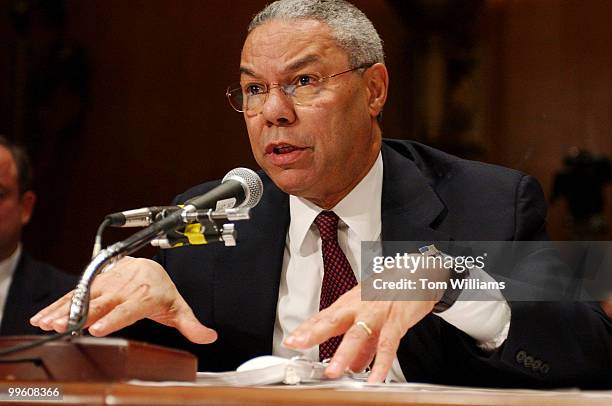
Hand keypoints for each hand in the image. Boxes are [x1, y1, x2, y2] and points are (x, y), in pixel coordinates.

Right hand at [30, 257, 216, 343]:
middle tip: (63, 326)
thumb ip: (191, 324)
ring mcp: (109, 282)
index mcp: (147, 293)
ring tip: (48, 323)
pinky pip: (76, 293)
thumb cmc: (161, 289)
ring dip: (64, 309)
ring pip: (85, 295)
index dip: (115, 317)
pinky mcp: (96, 282)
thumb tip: (210, 336)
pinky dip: (58, 304)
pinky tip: (43, 316)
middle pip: (103, 301)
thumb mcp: (178, 307)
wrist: (150, 265)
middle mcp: (126, 286)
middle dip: (82, 314)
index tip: (99, 328)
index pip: (130, 307)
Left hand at [283, 284, 436, 382]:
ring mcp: (376, 314)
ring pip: (358, 334)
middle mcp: (359, 307)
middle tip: (297, 346)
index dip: (305, 329)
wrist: (417, 274)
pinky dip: (381, 363)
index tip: (290, 341)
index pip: (323, 316)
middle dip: (313, 334)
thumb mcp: (370, 312)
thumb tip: (353, 365)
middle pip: (333, 320)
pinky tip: (375, 377)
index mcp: (349, 303)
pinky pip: (387, 345)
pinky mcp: (395, 321)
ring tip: (334, 372)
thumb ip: (361, 342)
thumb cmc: (390, 291)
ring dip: (344, 354)